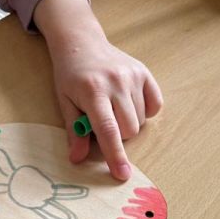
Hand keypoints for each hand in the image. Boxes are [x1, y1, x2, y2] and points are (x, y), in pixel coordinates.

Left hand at [33, 0, 162, 180]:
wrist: (82, 43)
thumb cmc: (70, 76)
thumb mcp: (64, 101)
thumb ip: (74, 130)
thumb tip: (77, 159)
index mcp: (93, 91)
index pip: (108, 130)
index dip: (115, 155)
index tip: (122, 175)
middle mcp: (116, 82)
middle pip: (129, 128)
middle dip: (118, 136)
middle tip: (102, 122)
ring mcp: (132, 75)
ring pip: (141, 120)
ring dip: (129, 123)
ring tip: (112, 107)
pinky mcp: (144, 72)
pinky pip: (155, 105)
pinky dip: (145, 111)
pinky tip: (129, 102)